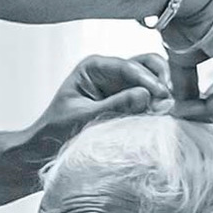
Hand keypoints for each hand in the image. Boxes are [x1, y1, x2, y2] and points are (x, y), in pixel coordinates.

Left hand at [17, 53, 170, 170]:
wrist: (45, 149)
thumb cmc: (56, 131)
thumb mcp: (84, 118)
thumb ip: (115, 106)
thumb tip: (146, 95)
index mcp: (93, 67)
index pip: (127, 66)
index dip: (147, 80)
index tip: (161, 96)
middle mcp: (109, 71)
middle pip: (145, 64)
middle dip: (159, 79)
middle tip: (167, 101)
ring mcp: (120, 85)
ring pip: (151, 77)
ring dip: (161, 90)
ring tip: (167, 108)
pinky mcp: (128, 102)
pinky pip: (149, 96)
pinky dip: (157, 103)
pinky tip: (161, 114)